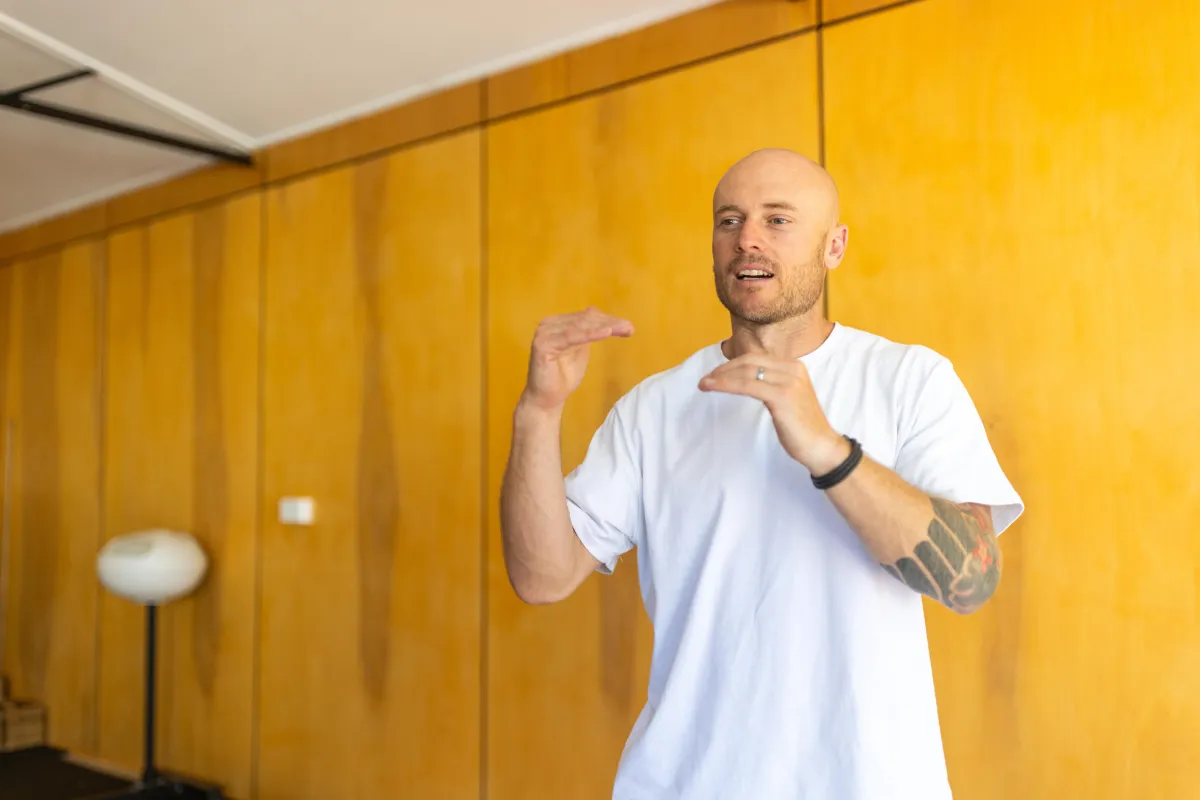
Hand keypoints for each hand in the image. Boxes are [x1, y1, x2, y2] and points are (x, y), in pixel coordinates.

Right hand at [520, 307, 634, 411]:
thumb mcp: (580, 349)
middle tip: (629, 327)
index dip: (607, 319)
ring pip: (579, 326)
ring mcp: (544, 333)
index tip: (628, 326)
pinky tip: (605, 333)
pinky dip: (589, 334)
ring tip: (622, 329)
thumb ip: (587, 332)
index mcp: (557, 323)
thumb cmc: (563, 376)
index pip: (585, 317)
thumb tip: (594, 311)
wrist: (547, 399)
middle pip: (584, 320)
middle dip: (609, 323)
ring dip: (603, 327)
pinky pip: (571, 337)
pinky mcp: (543, 345)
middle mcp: (548, 324)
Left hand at [698, 355, 849, 473]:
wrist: (821, 446)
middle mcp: (792, 368)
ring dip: (721, 377)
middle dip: (723, 369)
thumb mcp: (786, 397)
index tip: (715, 374)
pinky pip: (747, 386)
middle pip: (749, 361)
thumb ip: (771, 383)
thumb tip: (745, 378)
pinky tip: (714, 388)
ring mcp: (788, 381)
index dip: (732, 364)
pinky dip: (727, 385)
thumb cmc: (801, 426)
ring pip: (746, 372)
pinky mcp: (782, 396)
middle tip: (705, 379)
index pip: (756, 358)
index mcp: (794, 366)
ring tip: (704, 384)